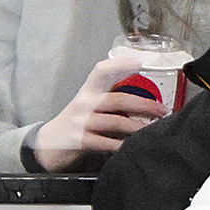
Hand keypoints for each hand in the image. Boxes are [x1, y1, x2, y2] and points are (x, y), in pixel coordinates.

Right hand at [28, 55, 171, 171]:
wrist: (47, 144)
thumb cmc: (75, 123)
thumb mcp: (88, 105)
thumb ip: (110, 98)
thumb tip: (145, 99)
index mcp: (87, 91)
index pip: (101, 71)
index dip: (120, 65)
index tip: (139, 62)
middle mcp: (84, 103)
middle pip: (118, 99)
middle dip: (144, 105)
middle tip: (161, 110)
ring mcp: (81, 122)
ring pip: (116, 121)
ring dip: (138, 126)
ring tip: (152, 130)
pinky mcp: (79, 140)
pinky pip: (106, 142)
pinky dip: (122, 145)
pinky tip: (132, 146)